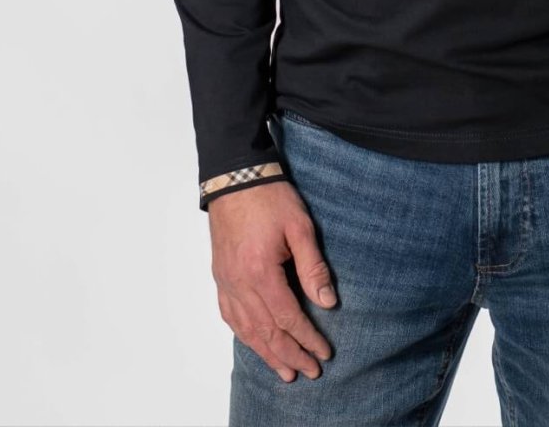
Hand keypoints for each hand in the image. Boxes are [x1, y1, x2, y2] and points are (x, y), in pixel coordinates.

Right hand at [209, 179, 336, 383]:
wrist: (235, 176)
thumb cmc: (270, 197)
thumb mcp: (300, 226)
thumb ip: (313, 267)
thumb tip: (328, 302)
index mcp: (261, 272)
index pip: (288, 318)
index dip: (307, 339)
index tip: (324, 353)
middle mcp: (239, 282)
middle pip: (266, 331)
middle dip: (290, 354)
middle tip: (309, 372)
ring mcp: (226, 281)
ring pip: (246, 329)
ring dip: (266, 353)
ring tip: (284, 371)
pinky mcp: (220, 275)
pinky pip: (229, 315)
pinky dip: (244, 334)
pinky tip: (254, 342)